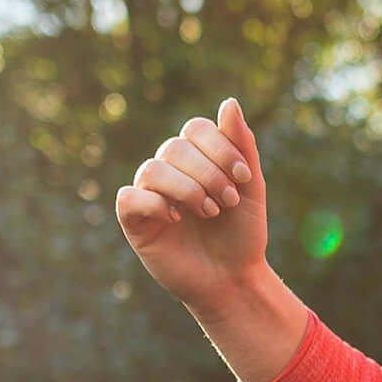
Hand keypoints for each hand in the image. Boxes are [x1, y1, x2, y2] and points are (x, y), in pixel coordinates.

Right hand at [117, 97, 269, 308]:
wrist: (233, 279)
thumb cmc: (241, 234)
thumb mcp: (251, 187)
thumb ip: (241, 145)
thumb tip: (229, 101)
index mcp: (197, 158)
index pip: (196, 129)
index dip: (220, 147)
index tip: (243, 177)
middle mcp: (170, 171)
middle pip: (175, 147)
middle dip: (208, 173)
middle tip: (227, 202)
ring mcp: (150, 194)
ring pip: (153, 169)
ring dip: (187, 189)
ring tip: (209, 212)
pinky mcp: (135, 221)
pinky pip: (130, 197)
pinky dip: (155, 203)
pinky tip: (176, 219)